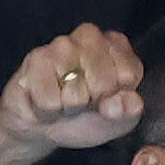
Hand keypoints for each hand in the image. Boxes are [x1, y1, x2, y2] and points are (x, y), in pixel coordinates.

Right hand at [0, 23, 143, 164]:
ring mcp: (62, 45)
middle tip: (82, 100)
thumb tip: (117, 104)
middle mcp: (90, 36)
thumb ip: (129, 111)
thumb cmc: (84, 117)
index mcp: (117, 46)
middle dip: (91, 102)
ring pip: (76, 94)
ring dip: (69, 107)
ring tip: (63, 100)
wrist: (43, 128)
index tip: (105, 98)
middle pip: (103, 84)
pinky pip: (50, 101)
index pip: (129, 74)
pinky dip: (48, 111)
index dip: (116, 96)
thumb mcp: (118, 120)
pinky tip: (46, 100)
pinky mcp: (36, 59)